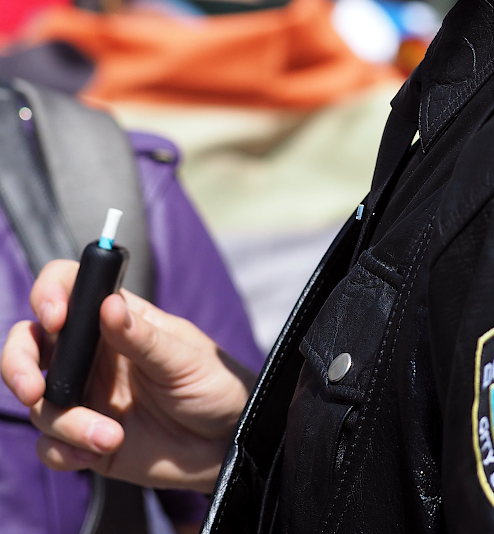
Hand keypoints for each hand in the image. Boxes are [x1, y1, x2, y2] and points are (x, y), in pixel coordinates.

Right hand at [1, 259, 255, 490]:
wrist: (226, 443)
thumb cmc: (214, 384)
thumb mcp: (184, 358)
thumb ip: (143, 338)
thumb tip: (108, 306)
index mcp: (116, 319)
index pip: (67, 287)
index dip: (50, 293)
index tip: (54, 316)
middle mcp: (92, 354)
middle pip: (30, 343)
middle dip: (16, 362)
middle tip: (32, 390)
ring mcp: (86, 396)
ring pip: (39, 400)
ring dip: (66, 422)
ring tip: (109, 435)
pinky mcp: (85, 438)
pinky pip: (50, 443)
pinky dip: (63, 449)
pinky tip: (96, 452)